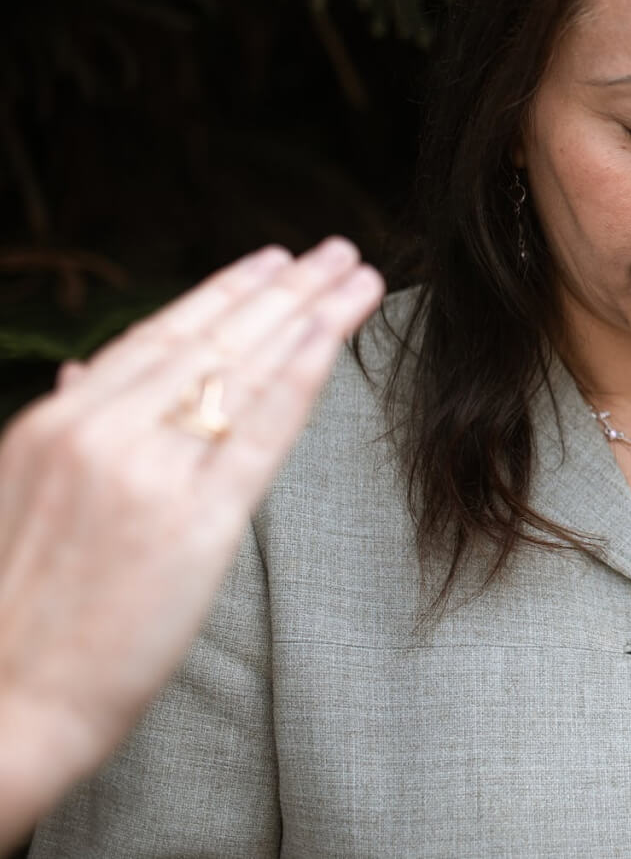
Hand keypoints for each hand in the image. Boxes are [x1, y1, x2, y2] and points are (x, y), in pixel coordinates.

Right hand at [0, 239, 383, 841]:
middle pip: (212, 341)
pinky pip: (260, 431)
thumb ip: (63, 428)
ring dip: (311, 316)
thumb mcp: (15, 496)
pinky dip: (303, 376)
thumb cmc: (11, 615)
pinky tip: (335, 339)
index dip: (222, 294)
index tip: (271, 262)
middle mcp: (100, 434)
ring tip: (359, 278)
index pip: (156, 338)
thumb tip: (81, 371)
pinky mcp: (195, 524)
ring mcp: (149, 474)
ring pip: (244, 372)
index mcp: (53, 424)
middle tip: (337, 252)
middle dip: (283, 290)